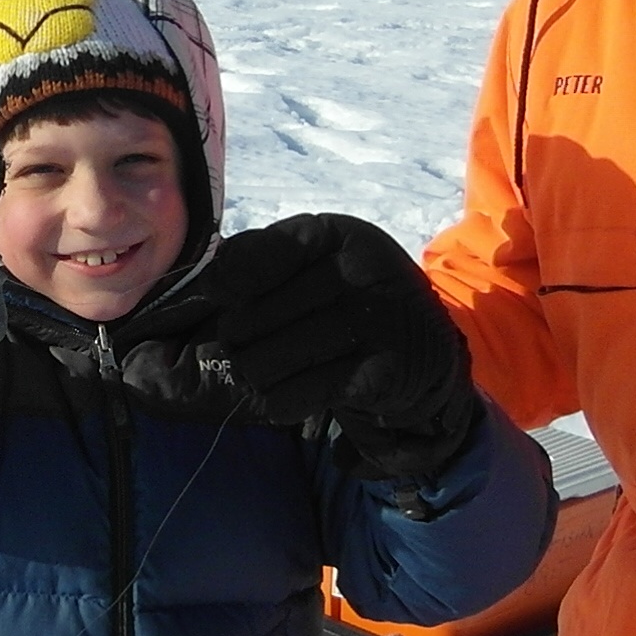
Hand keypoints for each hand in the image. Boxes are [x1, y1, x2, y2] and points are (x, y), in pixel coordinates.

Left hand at [174, 213, 481, 482]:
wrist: (425, 352)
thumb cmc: (352, 301)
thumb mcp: (318, 261)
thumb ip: (262, 257)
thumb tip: (209, 280)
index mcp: (341, 235)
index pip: (259, 256)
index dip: (226, 282)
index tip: (216, 296)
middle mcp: (364, 272)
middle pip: (253, 317)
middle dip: (237, 338)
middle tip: (245, 345)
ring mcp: (377, 324)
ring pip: (267, 360)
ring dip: (255, 373)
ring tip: (265, 370)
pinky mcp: (380, 375)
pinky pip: (297, 395)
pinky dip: (279, 400)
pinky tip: (286, 394)